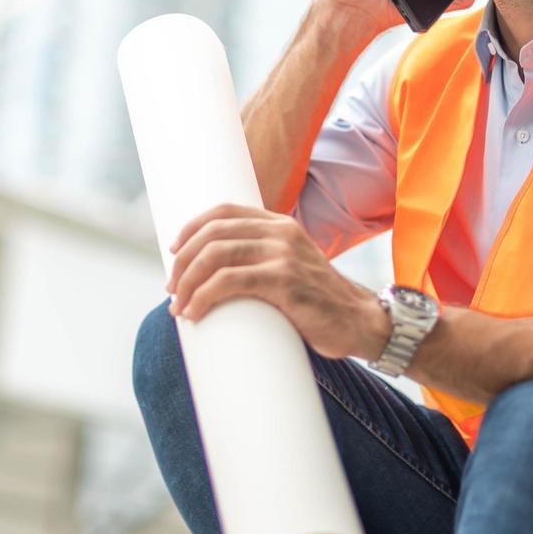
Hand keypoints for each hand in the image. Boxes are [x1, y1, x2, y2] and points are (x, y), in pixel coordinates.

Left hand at [164, 204, 390, 360]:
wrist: (360, 322)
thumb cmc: (319, 302)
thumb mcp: (291, 266)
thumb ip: (262, 259)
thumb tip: (214, 273)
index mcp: (280, 224)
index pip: (223, 211)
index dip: (192, 227)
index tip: (174, 250)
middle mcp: (281, 233)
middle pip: (213, 234)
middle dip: (183, 261)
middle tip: (172, 288)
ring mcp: (283, 255)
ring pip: (215, 257)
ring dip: (187, 283)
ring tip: (179, 306)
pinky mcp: (284, 282)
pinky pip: (229, 282)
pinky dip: (203, 297)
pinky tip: (195, 312)